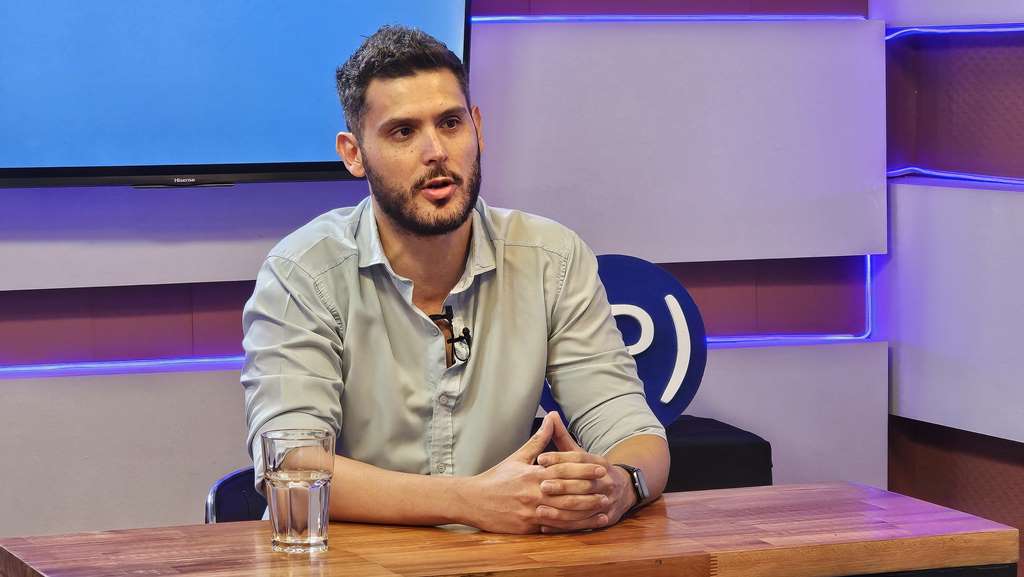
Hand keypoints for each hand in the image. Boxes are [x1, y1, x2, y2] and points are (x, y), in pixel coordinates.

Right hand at [457, 412, 605, 533]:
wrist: (473, 500)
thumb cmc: (497, 477)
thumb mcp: (518, 456)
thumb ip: (539, 439)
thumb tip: (551, 417)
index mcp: (532, 474)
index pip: (564, 470)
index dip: (584, 469)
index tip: (601, 467)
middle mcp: (533, 492)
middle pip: (568, 492)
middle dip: (591, 491)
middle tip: (609, 488)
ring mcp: (530, 511)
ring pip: (564, 512)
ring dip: (586, 511)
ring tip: (603, 507)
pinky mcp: (527, 527)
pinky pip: (553, 528)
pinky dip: (571, 526)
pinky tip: (585, 524)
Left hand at [534, 415, 636, 532]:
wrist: (624, 489)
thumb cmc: (591, 470)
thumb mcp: (579, 453)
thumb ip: (562, 436)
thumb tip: (551, 414)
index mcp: (599, 462)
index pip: (579, 458)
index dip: (560, 458)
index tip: (540, 459)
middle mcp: (606, 481)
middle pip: (582, 482)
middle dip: (561, 485)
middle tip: (541, 485)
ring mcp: (608, 500)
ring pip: (583, 506)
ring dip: (561, 509)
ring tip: (539, 508)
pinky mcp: (605, 518)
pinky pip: (583, 524)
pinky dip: (564, 525)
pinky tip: (545, 525)